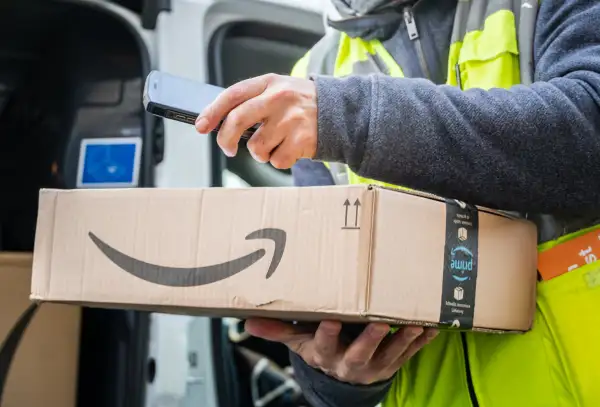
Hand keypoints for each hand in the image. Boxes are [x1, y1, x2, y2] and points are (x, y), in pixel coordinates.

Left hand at [195, 74, 317, 168]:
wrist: (340, 112)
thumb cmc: (301, 105)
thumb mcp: (278, 91)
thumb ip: (253, 101)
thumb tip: (220, 122)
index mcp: (269, 83)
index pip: (232, 95)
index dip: (213, 112)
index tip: (201, 126)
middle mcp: (279, 98)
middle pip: (238, 120)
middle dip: (226, 139)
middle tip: (228, 149)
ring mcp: (291, 119)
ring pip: (257, 148)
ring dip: (261, 153)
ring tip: (275, 144)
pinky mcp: (301, 140)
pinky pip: (276, 160)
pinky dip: (279, 160)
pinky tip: (290, 149)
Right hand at [244, 318, 438, 384]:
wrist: (343, 378)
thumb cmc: (321, 351)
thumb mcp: (300, 343)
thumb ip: (278, 332)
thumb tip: (247, 323)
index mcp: (326, 355)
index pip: (323, 345)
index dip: (326, 334)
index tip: (330, 319)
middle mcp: (351, 364)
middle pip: (360, 353)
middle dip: (370, 339)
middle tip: (379, 322)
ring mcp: (375, 366)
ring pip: (390, 355)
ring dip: (402, 340)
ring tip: (413, 324)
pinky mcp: (394, 364)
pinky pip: (410, 354)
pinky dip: (422, 342)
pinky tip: (432, 327)